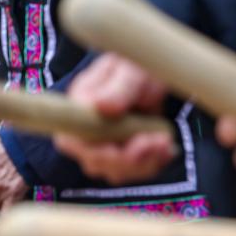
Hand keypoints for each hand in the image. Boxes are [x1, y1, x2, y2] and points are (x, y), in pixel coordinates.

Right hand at [54, 53, 174, 184]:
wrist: (152, 69)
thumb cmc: (135, 64)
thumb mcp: (129, 71)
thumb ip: (118, 88)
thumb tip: (101, 106)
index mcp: (79, 106)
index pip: (70, 141)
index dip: (92, 152)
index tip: (120, 147)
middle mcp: (86, 127)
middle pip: (94, 162)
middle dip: (127, 160)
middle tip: (155, 141)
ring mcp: (105, 141)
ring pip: (115, 171)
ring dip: (144, 163)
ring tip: (164, 142)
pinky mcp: (124, 149)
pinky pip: (134, 170)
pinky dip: (153, 163)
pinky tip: (166, 148)